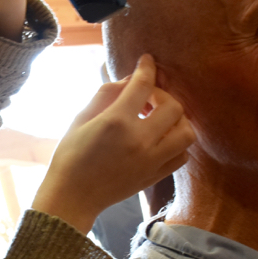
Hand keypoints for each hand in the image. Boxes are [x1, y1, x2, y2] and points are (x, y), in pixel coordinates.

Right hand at [32, 55, 194, 234]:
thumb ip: (107, 93)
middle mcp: (139, 140)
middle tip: (147, 99)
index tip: (147, 61)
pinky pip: (182, 155)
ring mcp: (151, 161)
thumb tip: (130, 79)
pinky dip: (177, 143)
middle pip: (173, 106)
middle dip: (163, 95)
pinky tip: (161, 139)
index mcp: (116, 122)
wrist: (73, 197)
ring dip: (177, 119)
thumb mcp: (81, 117)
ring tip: (159, 119)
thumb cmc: (71, 155)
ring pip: (186, 132)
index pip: (143, 84)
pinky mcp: (155, 176)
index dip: (147, 68)